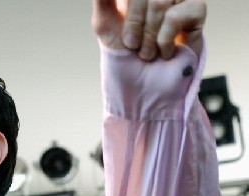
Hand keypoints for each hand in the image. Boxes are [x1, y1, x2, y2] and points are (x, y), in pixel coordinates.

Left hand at [92, 0, 206, 59]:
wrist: (144, 83)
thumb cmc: (125, 53)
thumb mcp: (104, 23)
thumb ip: (103, 0)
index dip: (129, 14)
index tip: (123, 34)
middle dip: (134, 24)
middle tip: (133, 45)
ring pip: (158, 3)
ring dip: (148, 35)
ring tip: (148, 52)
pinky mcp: (197, 8)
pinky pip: (175, 16)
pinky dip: (164, 39)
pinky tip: (165, 51)